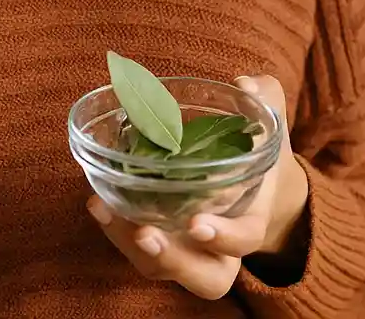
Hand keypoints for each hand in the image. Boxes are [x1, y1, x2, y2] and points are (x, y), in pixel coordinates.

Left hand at [88, 75, 307, 300]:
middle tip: (145, 235)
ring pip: (158, 267)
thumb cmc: (255, 147)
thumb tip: (244, 86)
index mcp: (250, 219)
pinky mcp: (155, 234)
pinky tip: (97, 200)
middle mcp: (218, 246)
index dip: (224, 237)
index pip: (244, 240)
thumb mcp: (268, 121)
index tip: (198, 224)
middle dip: (172, 260)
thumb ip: (265, 99)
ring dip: (127, 243)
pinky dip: (114, 227)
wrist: (246, 171)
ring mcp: (184, 246)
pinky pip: (133, 245)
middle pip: (202, 277)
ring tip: (103, 208)